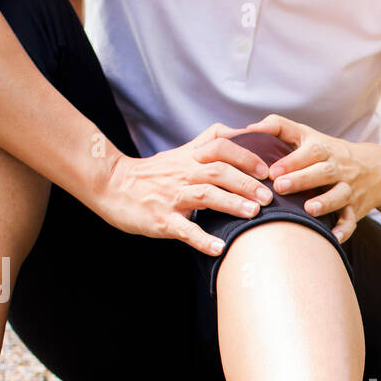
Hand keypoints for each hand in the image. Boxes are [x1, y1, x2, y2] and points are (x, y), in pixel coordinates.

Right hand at [93, 123, 272, 253]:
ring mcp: (172, 196)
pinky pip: (184, 229)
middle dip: (246, 183)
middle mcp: (183, 173)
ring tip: (253, 214)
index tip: (267, 169)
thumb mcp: (182, 153)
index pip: (221, 146)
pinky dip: (202, 239)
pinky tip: (219, 248)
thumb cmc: (154, 173)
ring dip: (231, 204)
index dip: (246, 155)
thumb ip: (210, 143)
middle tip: (268, 196)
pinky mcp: (161, 219)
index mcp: (190, 157)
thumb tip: (243, 133)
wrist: (112, 185)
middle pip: (219, 171)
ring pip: (205, 195)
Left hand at [246, 114, 380, 242]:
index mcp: (323, 150)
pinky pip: (352, 220)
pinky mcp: (355, 209)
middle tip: (279, 187)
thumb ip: (278, 127)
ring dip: (326, 202)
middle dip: (302, 179)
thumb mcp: (307, 135)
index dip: (292, 160)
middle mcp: (337, 168)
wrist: (375, 168)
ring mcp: (348, 189)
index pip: (310, 152)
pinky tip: (332, 238)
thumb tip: (247, 128)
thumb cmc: (327, 152)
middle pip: (324, 171)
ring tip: (308, 210)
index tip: (272, 170)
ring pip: (340, 194)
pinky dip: (344, 229)